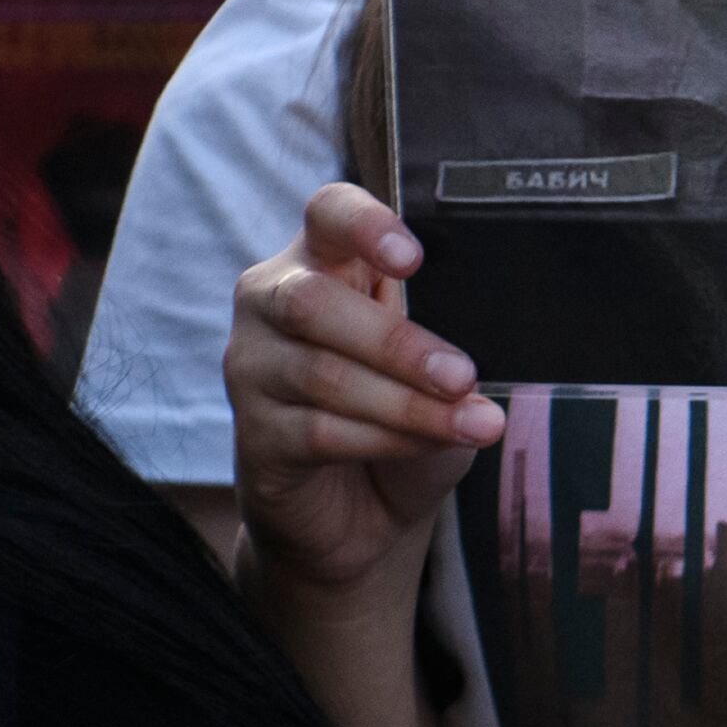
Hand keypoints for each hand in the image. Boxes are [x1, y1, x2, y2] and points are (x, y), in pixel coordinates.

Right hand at [227, 184, 503, 601]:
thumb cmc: (403, 414)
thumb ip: (445, 355)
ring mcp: (253, 367)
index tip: (411, 258)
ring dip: (407, 403)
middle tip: (463, 376)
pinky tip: (427, 447)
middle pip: (313, 301)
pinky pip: (317, 431)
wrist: (362, 511)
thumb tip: (469, 379)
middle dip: (397, 343)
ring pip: (322, 374)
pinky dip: (384, 439)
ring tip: (474, 424)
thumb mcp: (437, 373)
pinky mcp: (253, 434)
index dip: (362, 225)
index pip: (327, 215)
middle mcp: (273, 303)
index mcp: (326, 262)